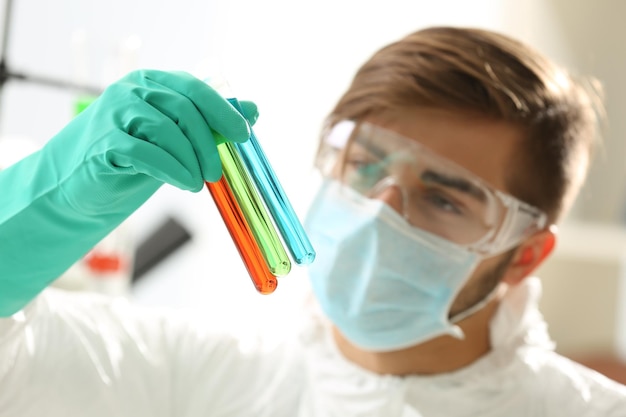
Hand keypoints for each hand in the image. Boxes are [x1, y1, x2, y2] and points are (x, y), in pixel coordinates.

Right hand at [0, 69, 258, 315]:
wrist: (78, 186)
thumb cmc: (132, 160)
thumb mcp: (175, 140)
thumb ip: (210, 124)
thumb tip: (253, 110)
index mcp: (151, 84)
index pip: (195, 89)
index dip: (224, 111)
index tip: (245, 134)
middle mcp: (131, 91)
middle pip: (184, 109)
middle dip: (209, 143)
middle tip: (216, 171)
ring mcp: (114, 114)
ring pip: (168, 130)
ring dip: (192, 160)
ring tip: (200, 182)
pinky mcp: (103, 142)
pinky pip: (147, 154)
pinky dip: (173, 171)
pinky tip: (186, 184)